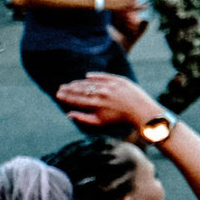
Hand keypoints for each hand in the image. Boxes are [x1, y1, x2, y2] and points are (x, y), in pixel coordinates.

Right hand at [54, 72, 168, 130]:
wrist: (141, 111)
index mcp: (95, 104)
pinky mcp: (119, 80)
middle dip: (69, 89)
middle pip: (80, 89)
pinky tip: (87, 76)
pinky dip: (95, 76)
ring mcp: (110, 85)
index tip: (57, 94)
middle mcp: (101, 93)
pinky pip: (104, 76)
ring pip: (90, 82)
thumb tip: (68, 114)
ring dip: (79, 83)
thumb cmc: (119, 120)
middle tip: (61, 88)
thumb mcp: (99, 123)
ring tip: (71, 83)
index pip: (75, 99)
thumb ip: (83, 118)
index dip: (65, 96)